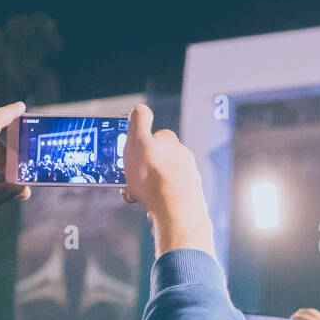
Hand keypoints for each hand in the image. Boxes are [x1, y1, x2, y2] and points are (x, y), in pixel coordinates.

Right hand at [119, 105, 214, 257]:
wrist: (175, 211)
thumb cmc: (154, 177)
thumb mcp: (139, 140)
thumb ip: (139, 120)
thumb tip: (141, 108)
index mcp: (172, 144)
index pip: (156, 136)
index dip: (140, 144)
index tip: (131, 154)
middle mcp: (184, 160)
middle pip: (158, 160)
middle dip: (143, 168)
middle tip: (130, 178)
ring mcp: (188, 180)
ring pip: (162, 180)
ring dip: (148, 186)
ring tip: (138, 195)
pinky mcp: (189, 199)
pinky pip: (168, 197)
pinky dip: (157, 200)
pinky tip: (150, 206)